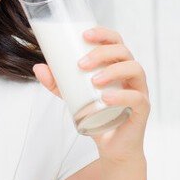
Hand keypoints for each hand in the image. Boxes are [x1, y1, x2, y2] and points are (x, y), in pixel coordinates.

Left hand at [32, 26, 149, 163]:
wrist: (112, 145)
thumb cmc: (97, 116)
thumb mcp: (72, 97)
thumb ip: (57, 83)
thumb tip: (38, 67)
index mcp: (117, 65)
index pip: (115, 41)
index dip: (103, 34)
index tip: (84, 35)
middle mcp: (131, 74)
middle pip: (124, 52)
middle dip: (102, 53)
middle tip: (81, 64)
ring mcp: (139, 90)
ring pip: (134, 69)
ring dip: (113, 70)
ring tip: (94, 80)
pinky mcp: (142, 110)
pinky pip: (137, 98)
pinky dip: (122, 96)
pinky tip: (106, 98)